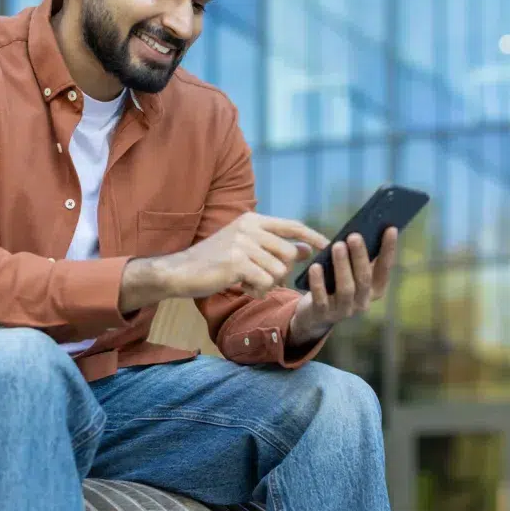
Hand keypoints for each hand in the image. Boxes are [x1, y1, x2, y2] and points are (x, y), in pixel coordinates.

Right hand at [158, 212, 328, 299]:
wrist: (180, 271)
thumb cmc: (214, 261)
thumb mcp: (246, 248)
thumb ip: (275, 247)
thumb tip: (308, 250)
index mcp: (253, 220)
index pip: (292, 226)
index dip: (313, 236)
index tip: (329, 246)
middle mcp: (249, 227)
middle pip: (290, 253)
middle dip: (281, 271)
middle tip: (260, 277)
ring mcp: (243, 243)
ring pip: (279, 270)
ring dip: (266, 283)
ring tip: (246, 281)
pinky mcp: (237, 262)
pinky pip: (265, 282)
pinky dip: (256, 290)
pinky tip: (240, 286)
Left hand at [289, 227, 398, 344]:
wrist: (315, 315)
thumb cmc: (335, 283)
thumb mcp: (349, 272)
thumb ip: (356, 257)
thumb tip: (361, 228)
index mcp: (374, 289)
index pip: (385, 268)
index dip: (389, 249)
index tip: (390, 229)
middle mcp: (363, 302)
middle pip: (364, 278)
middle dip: (360, 256)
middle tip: (354, 236)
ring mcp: (344, 310)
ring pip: (346, 289)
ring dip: (342, 266)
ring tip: (337, 246)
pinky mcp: (323, 314)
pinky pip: (322, 299)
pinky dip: (319, 282)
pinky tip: (315, 266)